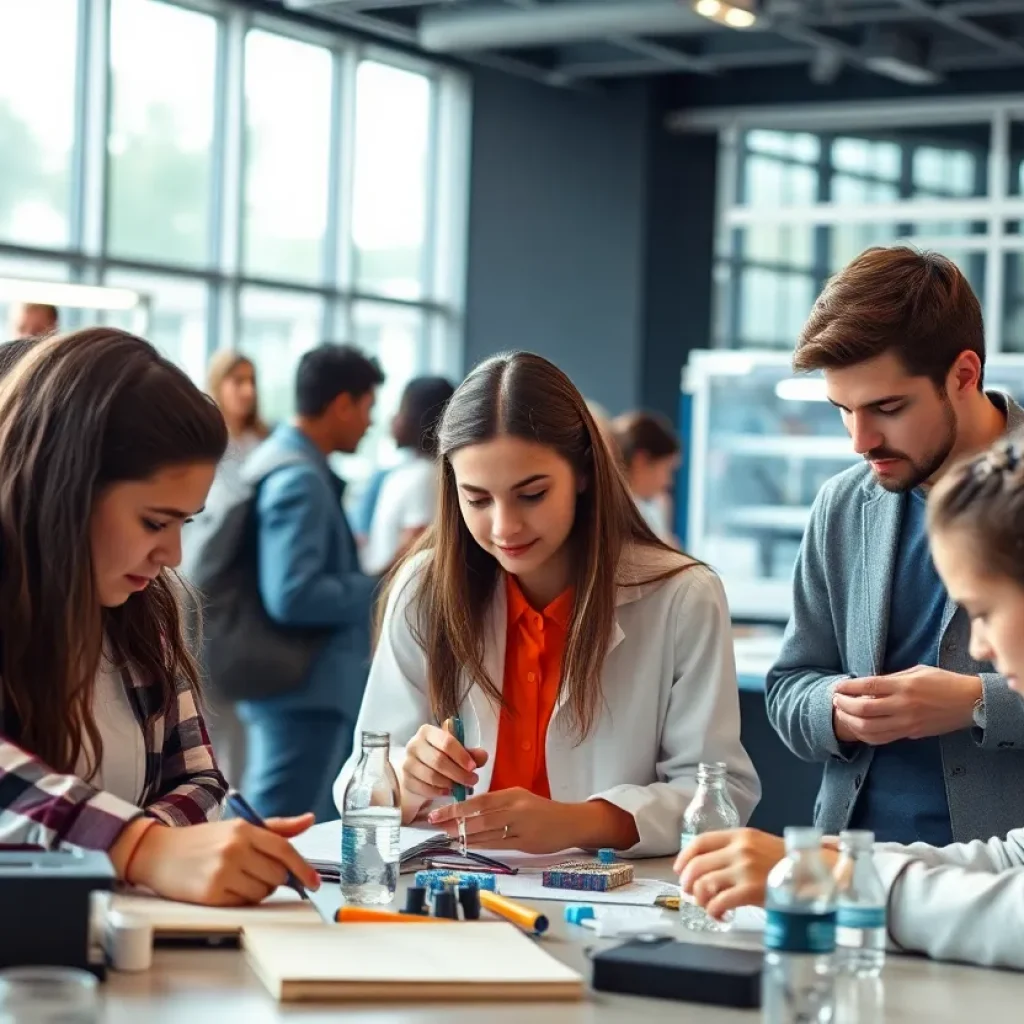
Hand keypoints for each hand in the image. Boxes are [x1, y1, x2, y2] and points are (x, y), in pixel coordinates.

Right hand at [113, 814, 320, 905]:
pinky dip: (241, 900)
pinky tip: (226, 888)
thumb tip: (309, 820)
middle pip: (277, 875)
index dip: (304, 869)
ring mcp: (222, 872)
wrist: (159, 853)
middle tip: (257, 872)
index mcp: (244, 830)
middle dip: (275, 878)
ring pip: (262, 892)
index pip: (284, 850)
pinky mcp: (211, 894)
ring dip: (258, 890)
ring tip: (238, 878)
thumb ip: (277, 828)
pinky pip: (244, 904)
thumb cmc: (204, 841)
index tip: (315, 882)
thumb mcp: (239, 827)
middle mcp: (234, 849)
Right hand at [401, 724, 487, 815]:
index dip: (461, 755)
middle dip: (459, 773)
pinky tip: (449, 792)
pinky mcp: (406, 780)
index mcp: (427, 731)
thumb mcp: (456, 751)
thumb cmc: (440, 756)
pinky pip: (425, 789)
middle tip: (472, 781)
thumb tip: (483, 756)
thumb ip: (471, 753)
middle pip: (439, 760)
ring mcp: (407, 763)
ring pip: (432, 776)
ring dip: (450, 784)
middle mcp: (414, 744)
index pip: (446, 742)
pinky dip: (439, 792)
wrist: (418, 771)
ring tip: (461, 787)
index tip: (473, 767)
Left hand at [426, 788, 573, 852]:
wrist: (570, 822)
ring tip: (446, 836)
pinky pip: (498, 844)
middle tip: (435, 825)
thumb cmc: (541, 810)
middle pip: (480, 816)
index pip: (479, 801)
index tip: (439, 812)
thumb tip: (470, 811)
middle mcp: (515, 809)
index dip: (457, 808)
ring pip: (487, 832)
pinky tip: (467, 846)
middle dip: (454, 821)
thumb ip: (498, 804)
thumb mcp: (520, 799)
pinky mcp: (526, 843)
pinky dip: (481, 845)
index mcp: (512, 794)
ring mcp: (521, 827)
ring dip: (464, 835)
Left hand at [674, 828, 837, 918]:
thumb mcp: (759, 845)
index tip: (679, 870)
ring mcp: (744, 869)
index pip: (700, 842)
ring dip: (700, 899)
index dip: (684, 858)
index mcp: (740, 835)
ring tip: (707, 905)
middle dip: (688, 882)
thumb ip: (735, 851)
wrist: (818, 874)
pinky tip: (720, 915)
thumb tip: (708, 868)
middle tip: (691, 893)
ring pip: (704, 884)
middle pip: (697, 864)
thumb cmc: (789, 863)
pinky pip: (719, 902)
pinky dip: (713, 912)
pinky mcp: (750, 890)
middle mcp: (739, 849)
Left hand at [831, 667, 981, 744]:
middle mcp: (904, 706)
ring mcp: (908, 722)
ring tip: (842, 714)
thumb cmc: (943, 681)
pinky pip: (882, 738)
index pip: (868, 687)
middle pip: (864, 710)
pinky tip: (858, 727)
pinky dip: (865, 734)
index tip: (836, 687)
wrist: (970, 702)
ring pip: (870, 729)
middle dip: (844, 706)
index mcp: (904, 686)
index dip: (848, 688)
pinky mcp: (912, 734)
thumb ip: (891, 678)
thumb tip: (867, 685)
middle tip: (836, 701)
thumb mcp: (917, 671)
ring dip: (850, 722)